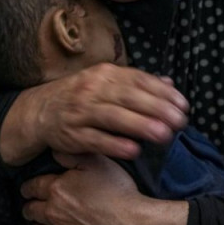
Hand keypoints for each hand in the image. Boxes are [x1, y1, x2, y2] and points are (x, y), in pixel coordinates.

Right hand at [1, 64, 188, 164]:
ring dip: (141, 126)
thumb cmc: (81, 96)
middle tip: (180, 122)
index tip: (183, 105)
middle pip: (129, 97)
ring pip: (114, 117)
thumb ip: (138, 84)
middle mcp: (93, 89)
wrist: (40, 110)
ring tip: (165, 135)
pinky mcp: (72, 135)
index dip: (163, 92)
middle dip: (158, 109)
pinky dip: (115, 145)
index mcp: (105, 74)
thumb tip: (170, 84)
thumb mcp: (107, 83)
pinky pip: (95, 139)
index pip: (139, 80)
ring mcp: (81, 112)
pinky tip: (134, 150)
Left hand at [22, 153, 187, 224]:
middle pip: (30, 211)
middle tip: (33, 205)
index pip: (31, 187)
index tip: (29, 188)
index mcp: (56, 190)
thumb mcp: (97, 163)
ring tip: (42, 223)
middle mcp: (53, 213)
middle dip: (31, 206)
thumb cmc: (117, 193)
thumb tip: (55, 151)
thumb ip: (72, 155)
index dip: (28, 187)